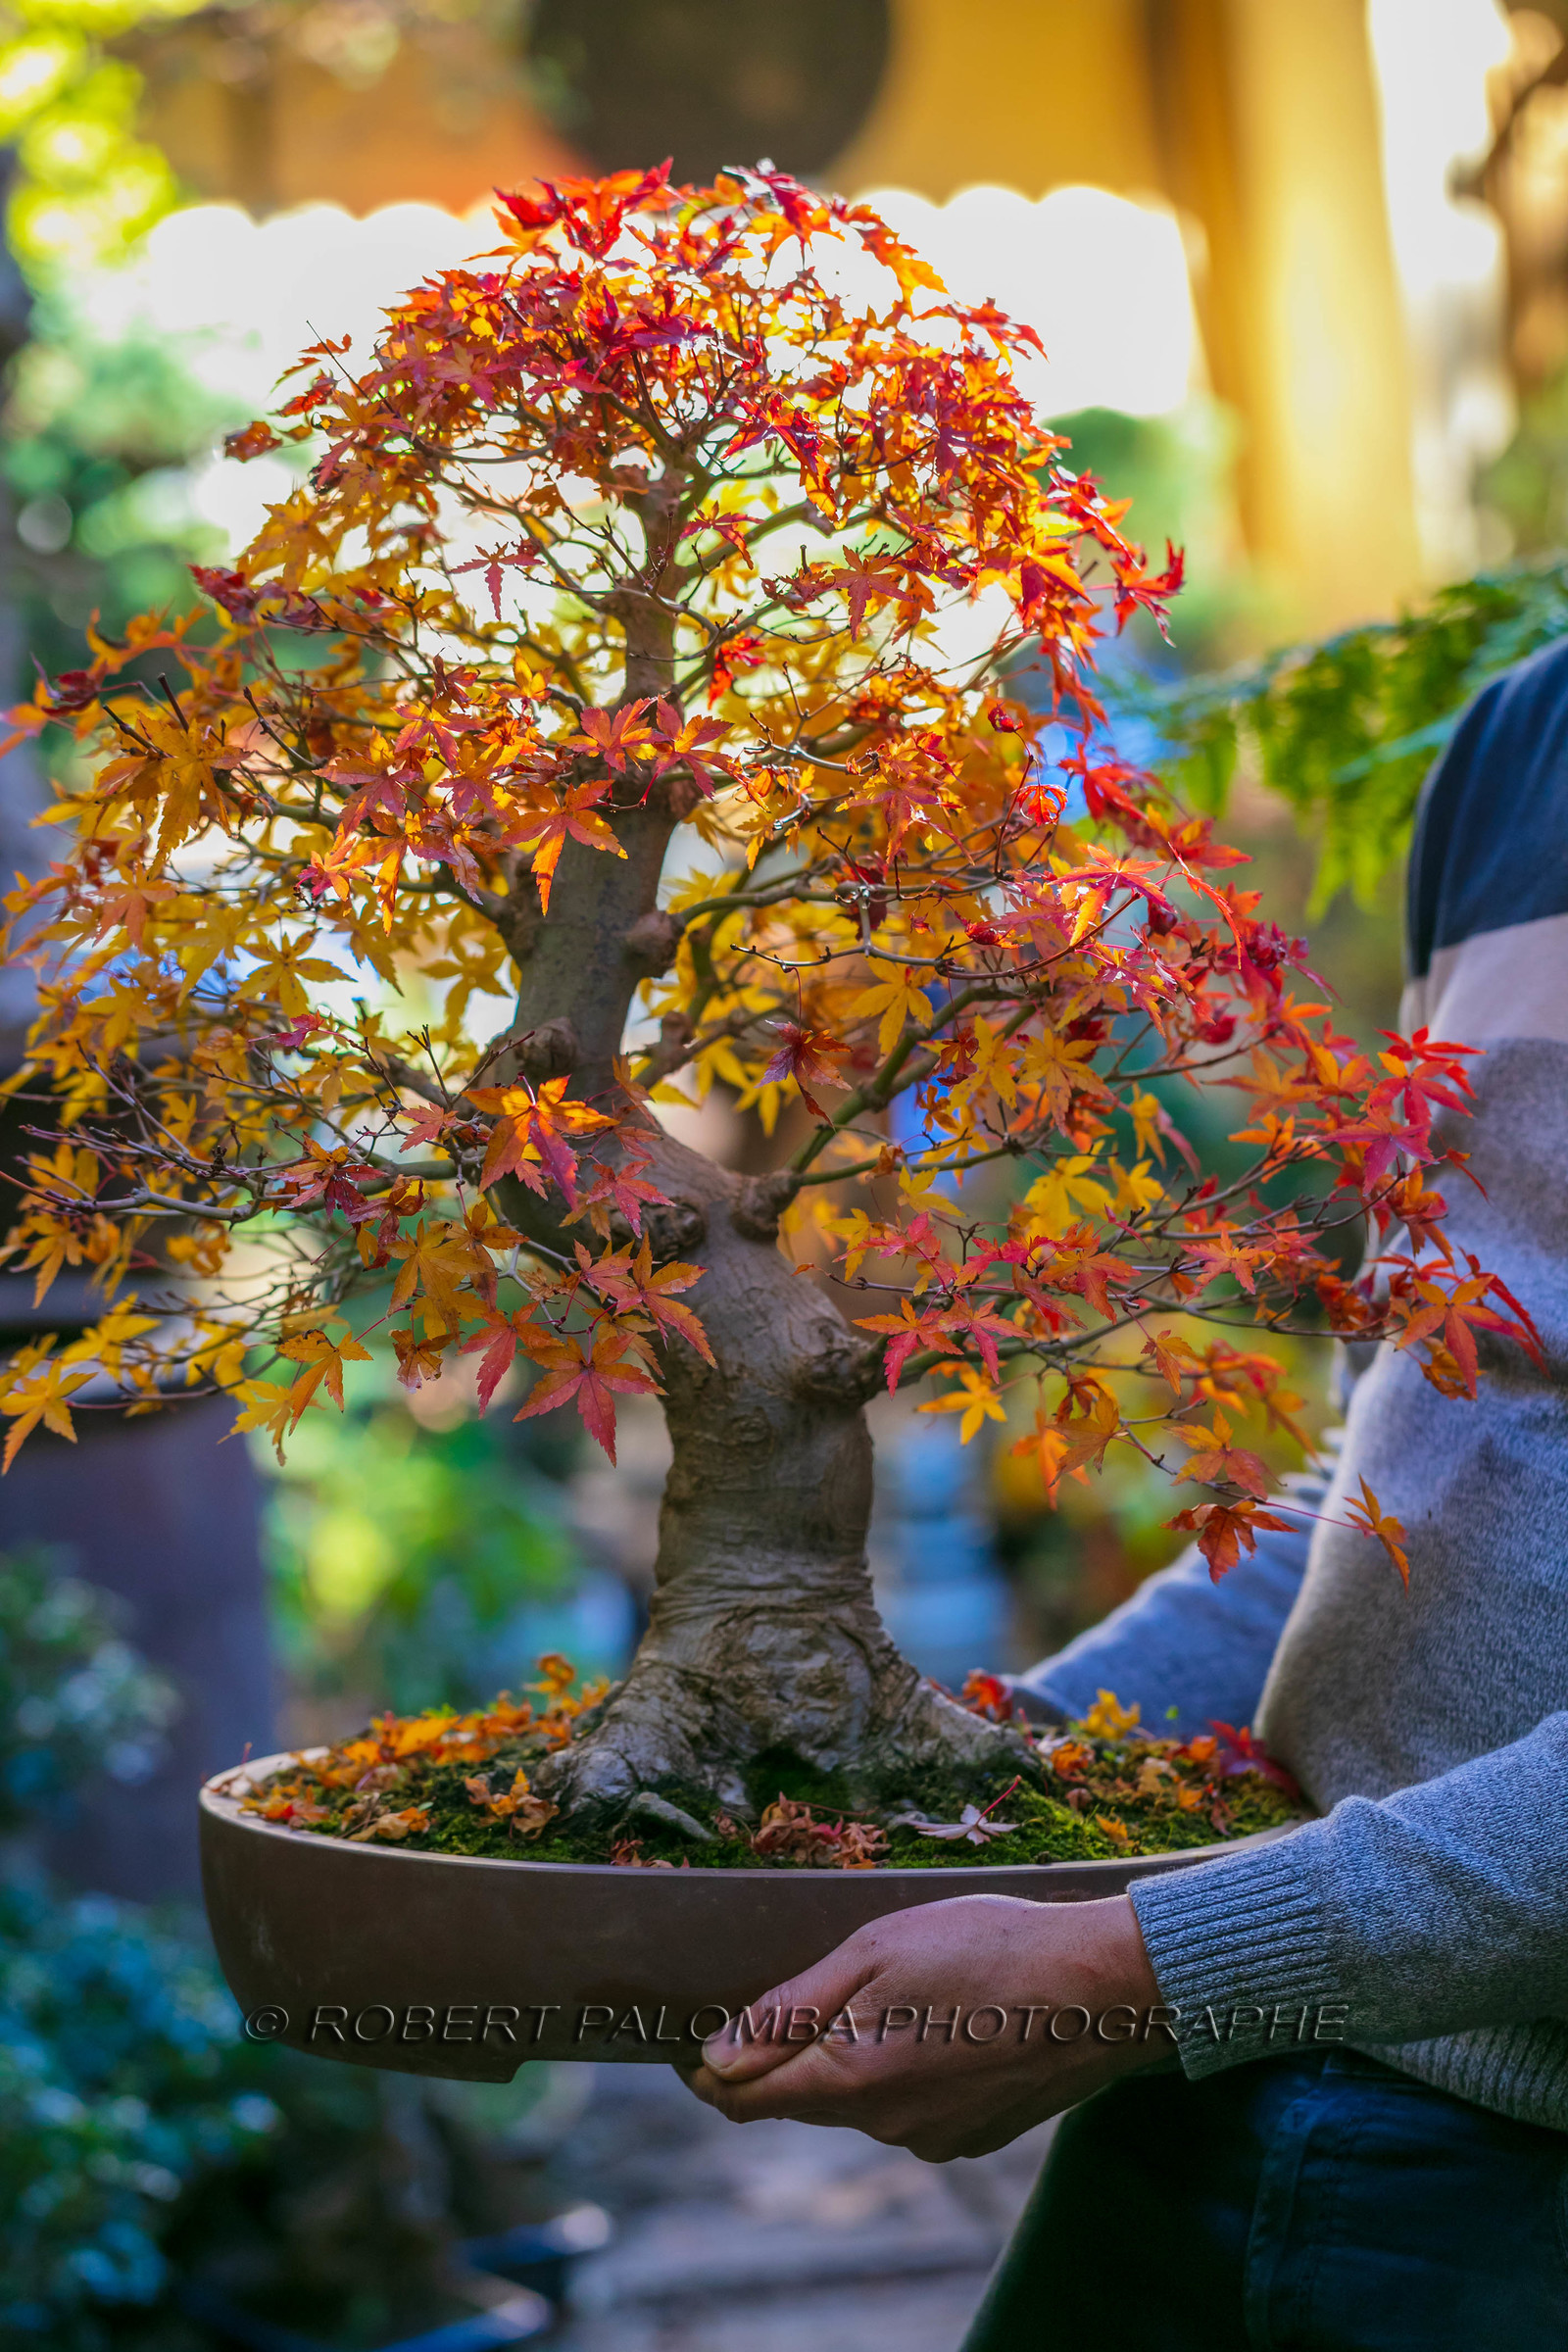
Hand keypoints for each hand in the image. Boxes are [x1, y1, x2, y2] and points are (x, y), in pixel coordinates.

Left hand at [684, 1892, 1168, 2160]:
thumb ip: (790, 2009)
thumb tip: (718, 2057)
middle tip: (795, 1992)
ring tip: (887, 1993)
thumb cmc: (984, 1949)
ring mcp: (932, 2137)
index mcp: (847, 2080)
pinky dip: (902, 2071)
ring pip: (858, 2102)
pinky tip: (936, 2022)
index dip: (711, 2073)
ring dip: (849, 2060)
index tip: (695, 2043)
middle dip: (783, 2056)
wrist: (1098, 1988)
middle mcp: (883, 2125)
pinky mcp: (973, 2135)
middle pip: (801, 2099)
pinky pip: (909, 2108)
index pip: (746, 2099)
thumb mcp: (872, 1952)